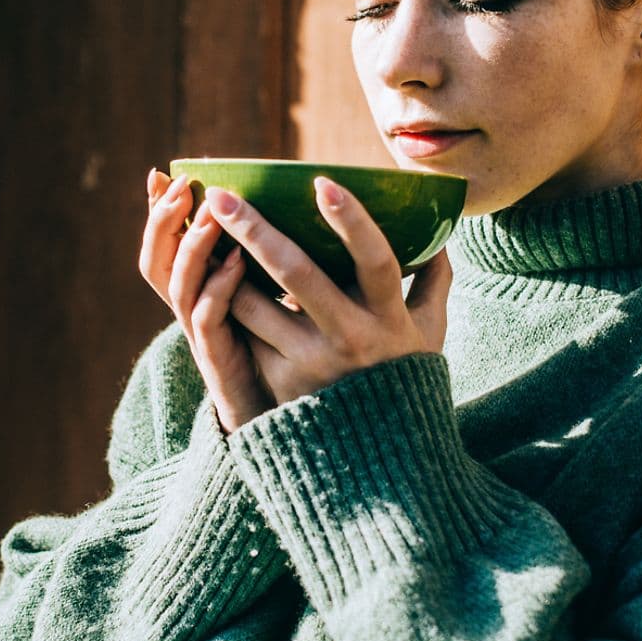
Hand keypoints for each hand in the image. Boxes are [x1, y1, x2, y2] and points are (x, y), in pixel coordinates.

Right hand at [140, 168, 273, 433]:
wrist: (287, 425)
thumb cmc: (288, 353)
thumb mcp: (275, 295)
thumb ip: (269, 257)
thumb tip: (285, 202)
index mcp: (199, 293)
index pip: (162, 247)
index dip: (156, 213)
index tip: (162, 173)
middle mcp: (192, 312)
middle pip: (157, 263)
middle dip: (164, 220)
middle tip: (184, 185)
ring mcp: (204, 337)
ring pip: (179, 286)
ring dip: (193, 245)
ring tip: (211, 210)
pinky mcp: (223, 361)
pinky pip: (209, 319)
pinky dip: (218, 286)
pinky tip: (238, 260)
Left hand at [203, 175, 453, 412]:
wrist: (378, 457)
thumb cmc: (403, 376)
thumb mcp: (429, 331)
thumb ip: (434, 281)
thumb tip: (441, 233)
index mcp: (389, 317)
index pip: (377, 262)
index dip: (353, 222)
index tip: (324, 183)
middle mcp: (349, 337)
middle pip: (298, 275)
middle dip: (256, 230)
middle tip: (222, 196)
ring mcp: (311, 361)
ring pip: (254, 306)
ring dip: (222, 265)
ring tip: (200, 229)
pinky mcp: (279, 381)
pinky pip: (245, 333)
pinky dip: (224, 302)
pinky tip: (204, 273)